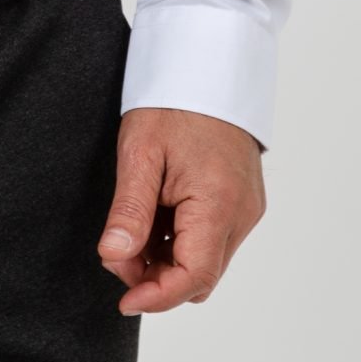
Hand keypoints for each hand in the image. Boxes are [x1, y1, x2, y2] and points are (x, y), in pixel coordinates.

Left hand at [97, 106, 265, 313]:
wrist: (207, 61)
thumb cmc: (173, 100)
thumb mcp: (139, 152)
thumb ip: (130, 210)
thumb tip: (113, 258)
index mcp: (218, 204)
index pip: (193, 278)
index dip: (156, 297)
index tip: (123, 300)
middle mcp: (242, 214)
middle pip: (201, 275)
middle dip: (157, 277)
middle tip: (119, 251)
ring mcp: (247, 208)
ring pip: (207, 259)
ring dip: (169, 258)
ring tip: (136, 222)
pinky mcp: (244, 199)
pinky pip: (214, 238)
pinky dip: (183, 239)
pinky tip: (158, 211)